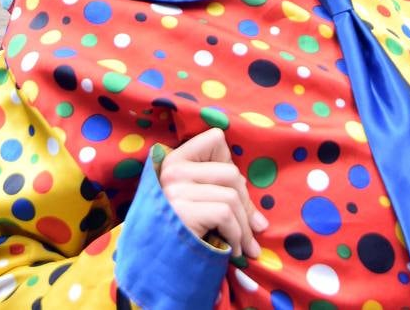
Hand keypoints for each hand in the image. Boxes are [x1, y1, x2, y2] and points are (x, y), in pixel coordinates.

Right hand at [158, 128, 267, 258]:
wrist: (150, 271)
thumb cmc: (178, 236)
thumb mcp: (193, 203)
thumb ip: (215, 191)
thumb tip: (259, 218)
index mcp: (174, 160)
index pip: (215, 139)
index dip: (229, 163)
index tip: (232, 190)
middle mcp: (172, 171)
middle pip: (231, 173)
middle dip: (247, 205)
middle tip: (254, 230)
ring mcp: (174, 190)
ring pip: (232, 196)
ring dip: (244, 227)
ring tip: (245, 247)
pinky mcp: (182, 211)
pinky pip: (225, 214)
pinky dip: (236, 236)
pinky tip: (232, 251)